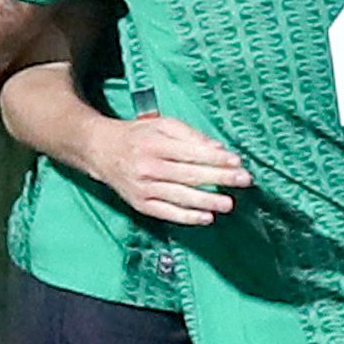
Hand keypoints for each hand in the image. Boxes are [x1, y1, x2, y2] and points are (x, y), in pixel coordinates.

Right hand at [81, 111, 249, 226]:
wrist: (100, 150)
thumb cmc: (137, 135)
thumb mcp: (162, 125)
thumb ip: (191, 135)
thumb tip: (219, 148)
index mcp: (155, 145)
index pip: (191, 153)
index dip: (216, 158)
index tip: (238, 161)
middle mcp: (148, 167)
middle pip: (189, 175)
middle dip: (219, 178)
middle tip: (244, 180)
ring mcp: (143, 188)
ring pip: (180, 196)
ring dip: (207, 201)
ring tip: (229, 203)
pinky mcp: (140, 204)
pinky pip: (166, 213)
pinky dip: (187, 217)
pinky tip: (206, 218)